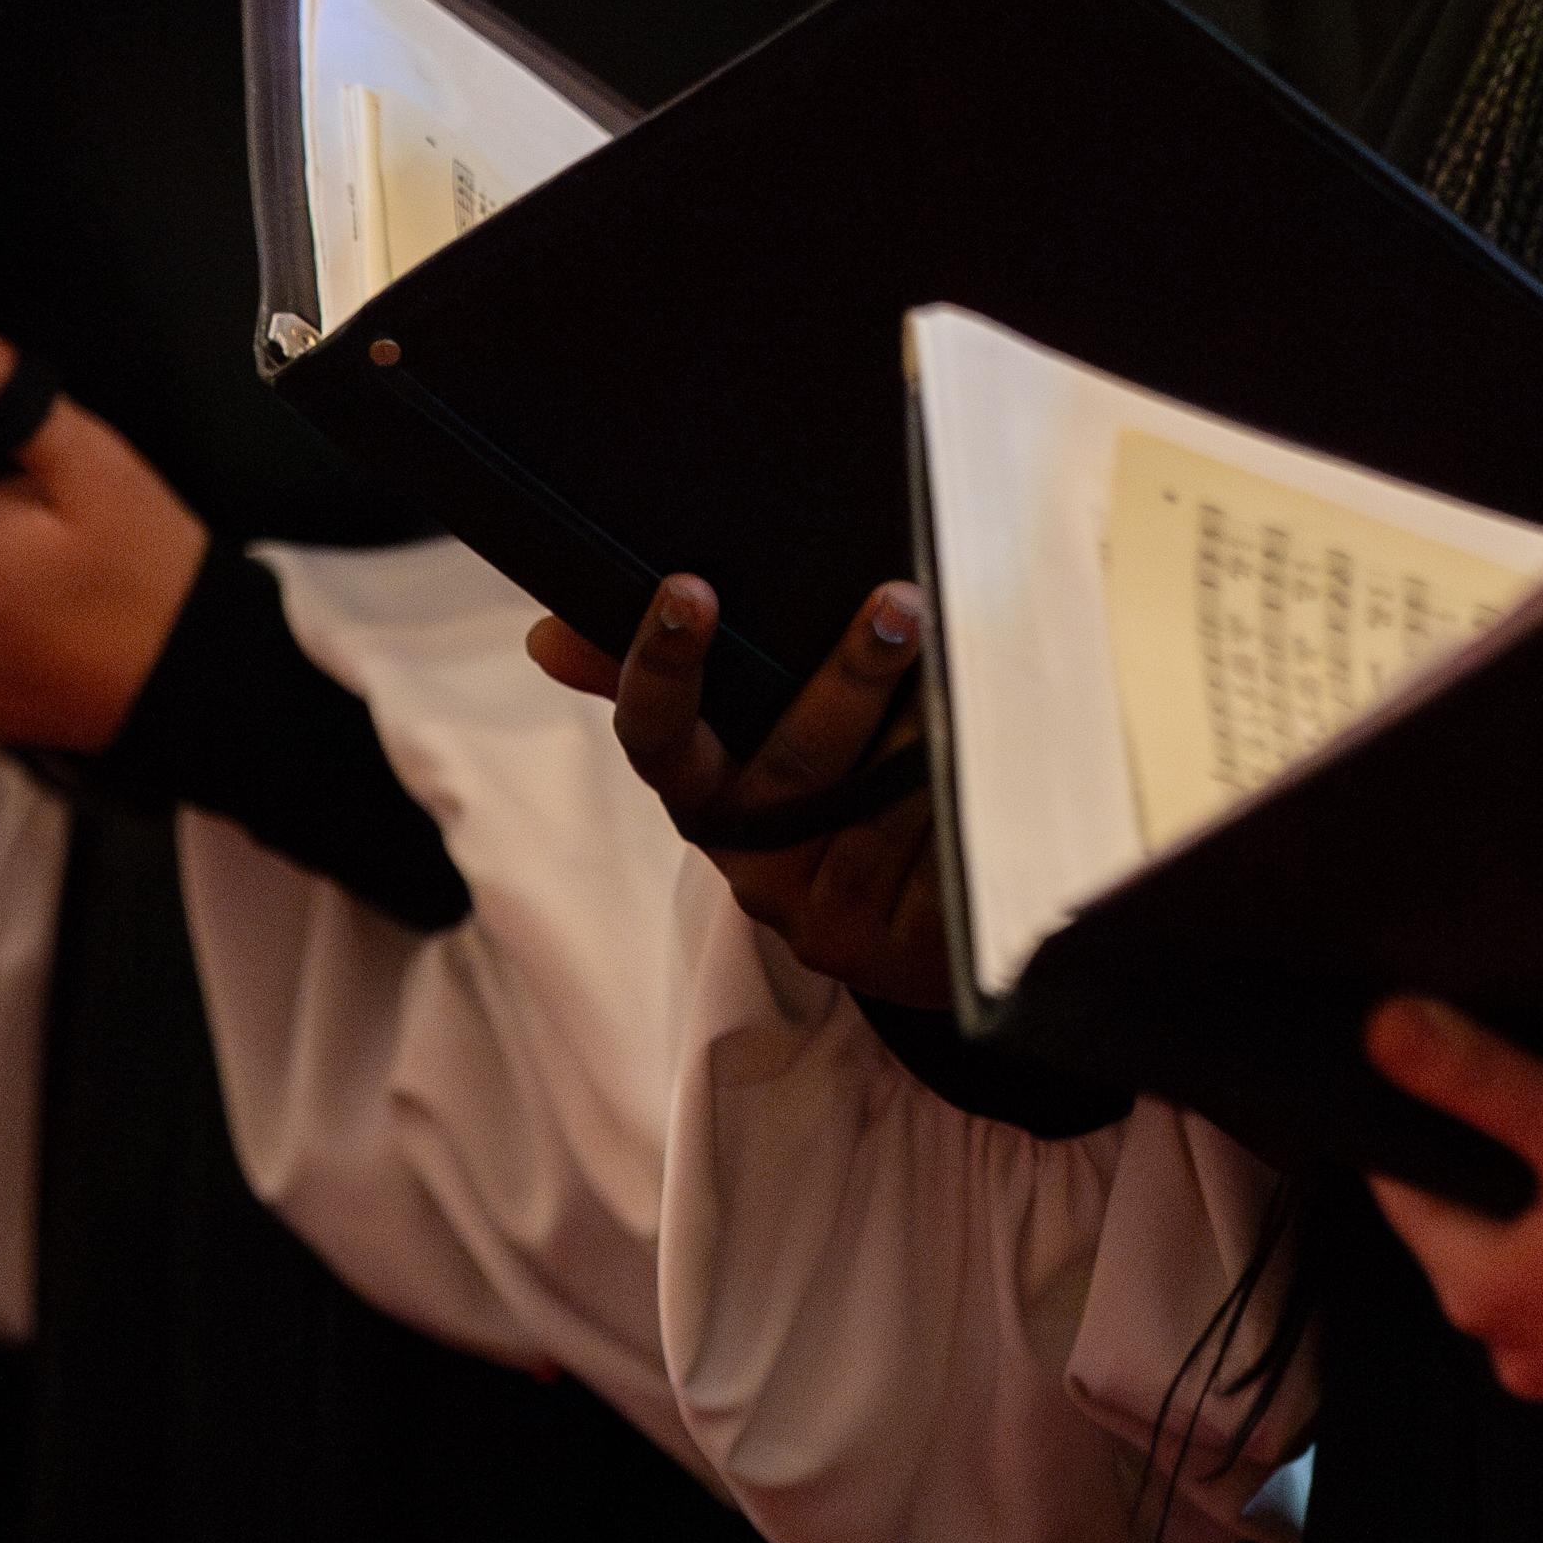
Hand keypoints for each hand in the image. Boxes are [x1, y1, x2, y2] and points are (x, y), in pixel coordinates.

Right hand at [527, 574, 952, 1008]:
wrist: (917, 928)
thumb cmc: (829, 794)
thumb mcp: (751, 737)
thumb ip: (666, 681)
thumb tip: (545, 634)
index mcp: (706, 801)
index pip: (657, 740)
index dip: (663, 669)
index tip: (688, 589)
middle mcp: (753, 865)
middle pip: (791, 768)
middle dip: (846, 681)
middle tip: (898, 603)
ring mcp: (822, 917)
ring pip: (874, 814)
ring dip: (926, 735)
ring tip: (972, 664)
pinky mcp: (895, 953)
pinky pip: (932, 867)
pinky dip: (965, 805)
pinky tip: (997, 755)